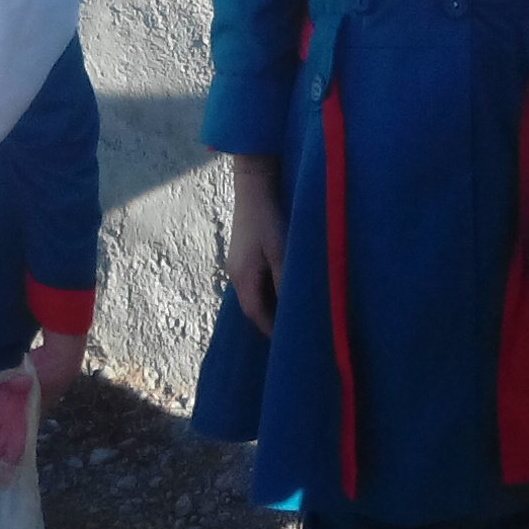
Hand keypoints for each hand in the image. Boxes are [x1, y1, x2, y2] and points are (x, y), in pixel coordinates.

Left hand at [0, 330, 83, 464]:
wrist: (55, 362)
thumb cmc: (51, 379)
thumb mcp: (42, 389)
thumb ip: (26, 387)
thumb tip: (21, 381)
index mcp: (25, 426)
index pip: (15, 453)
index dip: (8, 469)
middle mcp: (16, 421)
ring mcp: (8, 408)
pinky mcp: (3, 392)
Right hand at [225, 154, 286, 335]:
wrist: (254, 186)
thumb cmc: (269, 219)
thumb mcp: (281, 252)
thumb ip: (285, 282)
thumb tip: (292, 309)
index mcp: (243, 278)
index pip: (257, 315)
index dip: (272, 330)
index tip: (290, 343)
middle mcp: (235, 275)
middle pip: (252, 307)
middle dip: (270, 321)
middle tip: (293, 333)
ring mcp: (237, 265)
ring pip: (253, 295)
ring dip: (269, 306)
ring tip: (290, 315)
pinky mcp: (242, 256)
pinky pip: (254, 282)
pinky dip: (267, 292)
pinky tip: (281, 290)